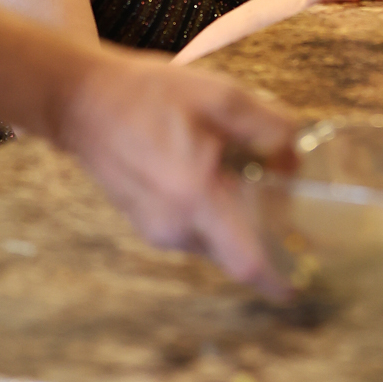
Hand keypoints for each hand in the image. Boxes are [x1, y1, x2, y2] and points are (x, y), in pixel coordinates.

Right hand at [55, 49, 296, 294]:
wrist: (84, 102)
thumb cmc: (150, 96)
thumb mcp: (220, 96)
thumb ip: (267, 127)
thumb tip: (294, 158)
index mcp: (196, 199)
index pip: (245, 263)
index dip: (275, 280)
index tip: (298, 286)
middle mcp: (174, 226)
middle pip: (234, 249)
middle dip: (260, 232)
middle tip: (280, 197)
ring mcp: (156, 228)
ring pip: (213, 239)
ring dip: (233, 217)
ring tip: (240, 170)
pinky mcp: (145, 223)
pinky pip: (191, 229)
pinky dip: (209, 212)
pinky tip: (209, 170)